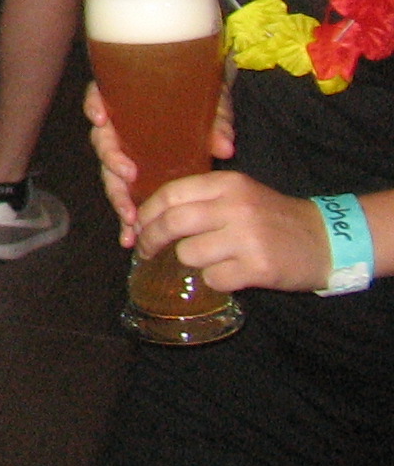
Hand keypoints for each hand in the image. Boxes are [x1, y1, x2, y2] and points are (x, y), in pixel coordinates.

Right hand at [85, 77, 238, 249]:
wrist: (210, 112)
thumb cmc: (204, 98)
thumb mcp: (213, 102)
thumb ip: (218, 119)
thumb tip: (224, 146)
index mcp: (129, 101)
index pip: (100, 96)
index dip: (94, 106)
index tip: (102, 119)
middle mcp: (120, 128)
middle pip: (103, 142)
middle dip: (111, 161)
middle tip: (127, 176)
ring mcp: (127, 154)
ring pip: (111, 174)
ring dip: (118, 195)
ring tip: (130, 217)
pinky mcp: (138, 177)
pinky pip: (126, 195)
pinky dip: (126, 216)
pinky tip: (129, 237)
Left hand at [136, 171, 328, 293]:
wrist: (327, 240)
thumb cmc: (274, 217)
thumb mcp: (241, 194)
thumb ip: (203, 199)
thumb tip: (151, 216)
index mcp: (227, 184)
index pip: (170, 194)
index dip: (146, 212)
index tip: (137, 226)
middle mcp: (235, 207)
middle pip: (172, 223)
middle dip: (150, 240)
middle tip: (146, 251)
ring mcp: (247, 237)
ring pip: (189, 253)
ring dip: (190, 263)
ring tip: (206, 262)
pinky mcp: (258, 267)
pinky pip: (214, 278)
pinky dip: (215, 281)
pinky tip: (230, 275)